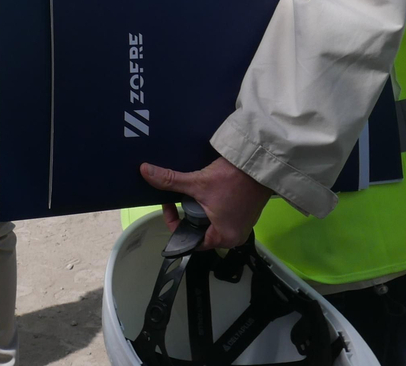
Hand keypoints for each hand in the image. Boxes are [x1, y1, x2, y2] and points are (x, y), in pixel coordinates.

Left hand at [140, 156, 271, 250]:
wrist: (260, 164)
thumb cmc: (232, 179)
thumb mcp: (197, 183)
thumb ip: (170, 180)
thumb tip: (145, 171)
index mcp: (223, 238)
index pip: (190, 241)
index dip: (174, 223)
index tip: (168, 204)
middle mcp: (234, 236)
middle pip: (199, 230)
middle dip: (187, 213)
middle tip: (178, 196)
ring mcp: (241, 224)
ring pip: (210, 220)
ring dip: (199, 207)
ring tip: (191, 191)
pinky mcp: (245, 212)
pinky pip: (222, 213)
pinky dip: (211, 203)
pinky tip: (207, 190)